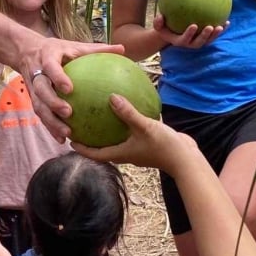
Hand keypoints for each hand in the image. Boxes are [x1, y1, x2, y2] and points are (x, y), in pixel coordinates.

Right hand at [21, 36, 123, 139]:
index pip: (50, 67)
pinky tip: (62, 139)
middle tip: (68, 113)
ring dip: (51, 121)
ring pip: (39, 106)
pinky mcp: (33, 99)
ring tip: (66, 133)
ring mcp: (32, 88)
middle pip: (41, 90)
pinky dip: (50, 127)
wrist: (26, 52)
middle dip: (52, 102)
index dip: (58, 77)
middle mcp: (37, 73)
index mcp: (47, 57)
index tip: (69, 89)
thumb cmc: (57, 50)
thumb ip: (97, 49)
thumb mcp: (74, 46)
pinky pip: (40, 115)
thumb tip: (122, 48)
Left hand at [71, 94, 197, 171]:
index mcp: (121, 154)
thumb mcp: (145, 126)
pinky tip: (130, 109)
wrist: (186, 159)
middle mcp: (127, 154)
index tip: (69, 140)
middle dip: (91, 140)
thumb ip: (128, 113)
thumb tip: (111, 97)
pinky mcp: (147, 144)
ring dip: (108, 132)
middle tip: (81, 127)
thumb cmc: (164, 146)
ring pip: (117, 141)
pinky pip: (131, 134)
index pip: (95, 154)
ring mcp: (138, 150)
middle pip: (103, 148)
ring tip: (101, 117)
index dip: (81, 149)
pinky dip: (126, 124)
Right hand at [153, 13, 225, 49]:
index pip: (184, 39)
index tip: (194, 25)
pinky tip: (227, 22)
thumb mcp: (158, 26)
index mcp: (179, 41)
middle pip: (199, 43)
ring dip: (215, 35)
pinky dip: (221, 30)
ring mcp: (198, 42)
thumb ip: (157, 22)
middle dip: (205, 36)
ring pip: (208, 41)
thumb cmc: (165, 27)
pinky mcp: (205, 39)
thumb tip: (160, 17)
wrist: (172, 33)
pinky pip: (214, 35)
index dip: (190, 34)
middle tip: (210, 27)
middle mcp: (190, 44)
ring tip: (221, 26)